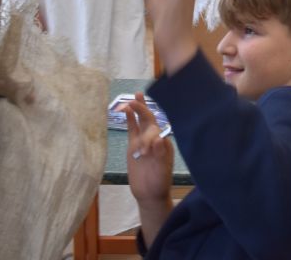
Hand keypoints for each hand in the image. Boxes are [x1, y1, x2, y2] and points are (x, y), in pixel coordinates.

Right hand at [122, 94, 173, 242]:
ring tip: (135, 95)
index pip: (155, 131)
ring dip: (138, 108)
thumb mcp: (162, 170)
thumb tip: (160, 139)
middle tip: (136, 99)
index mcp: (164, 143)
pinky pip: (132, 129)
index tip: (145, 151)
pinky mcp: (133, 145)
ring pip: (140, 121)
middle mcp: (154, 139)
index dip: (149, 136)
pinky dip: (130, 120)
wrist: (149, 195)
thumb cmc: (159, 183)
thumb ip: (161, 155)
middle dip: (143, 109)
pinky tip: (126, 110)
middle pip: (149, 119)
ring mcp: (143, 141)